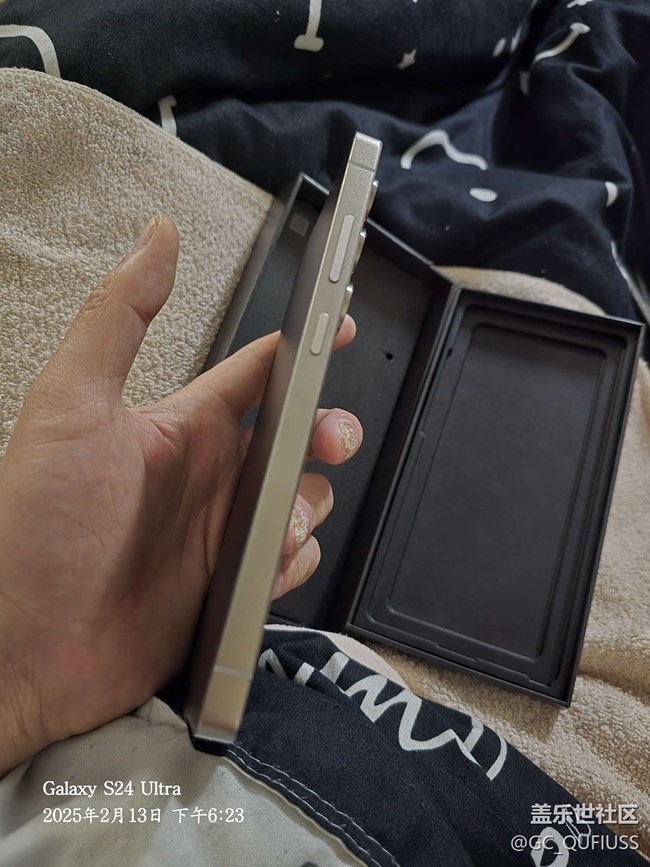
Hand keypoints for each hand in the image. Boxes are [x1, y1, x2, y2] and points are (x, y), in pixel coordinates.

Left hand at [0, 214, 361, 774]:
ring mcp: (220, 536)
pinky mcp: (228, 589)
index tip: (339, 325)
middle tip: (330, 438)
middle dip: (326, 430)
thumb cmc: (32, 529)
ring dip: (309, 503)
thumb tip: (156, 236)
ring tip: (278, 522)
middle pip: (295, 438)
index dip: (302, 347)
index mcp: (181, 429)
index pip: (256, 374)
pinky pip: (289, 564)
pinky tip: (269, 563)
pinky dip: (295, 560)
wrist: (22, 655)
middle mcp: (208, 479)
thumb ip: (119, 315)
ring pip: (301, 500)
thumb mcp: (71, 406)